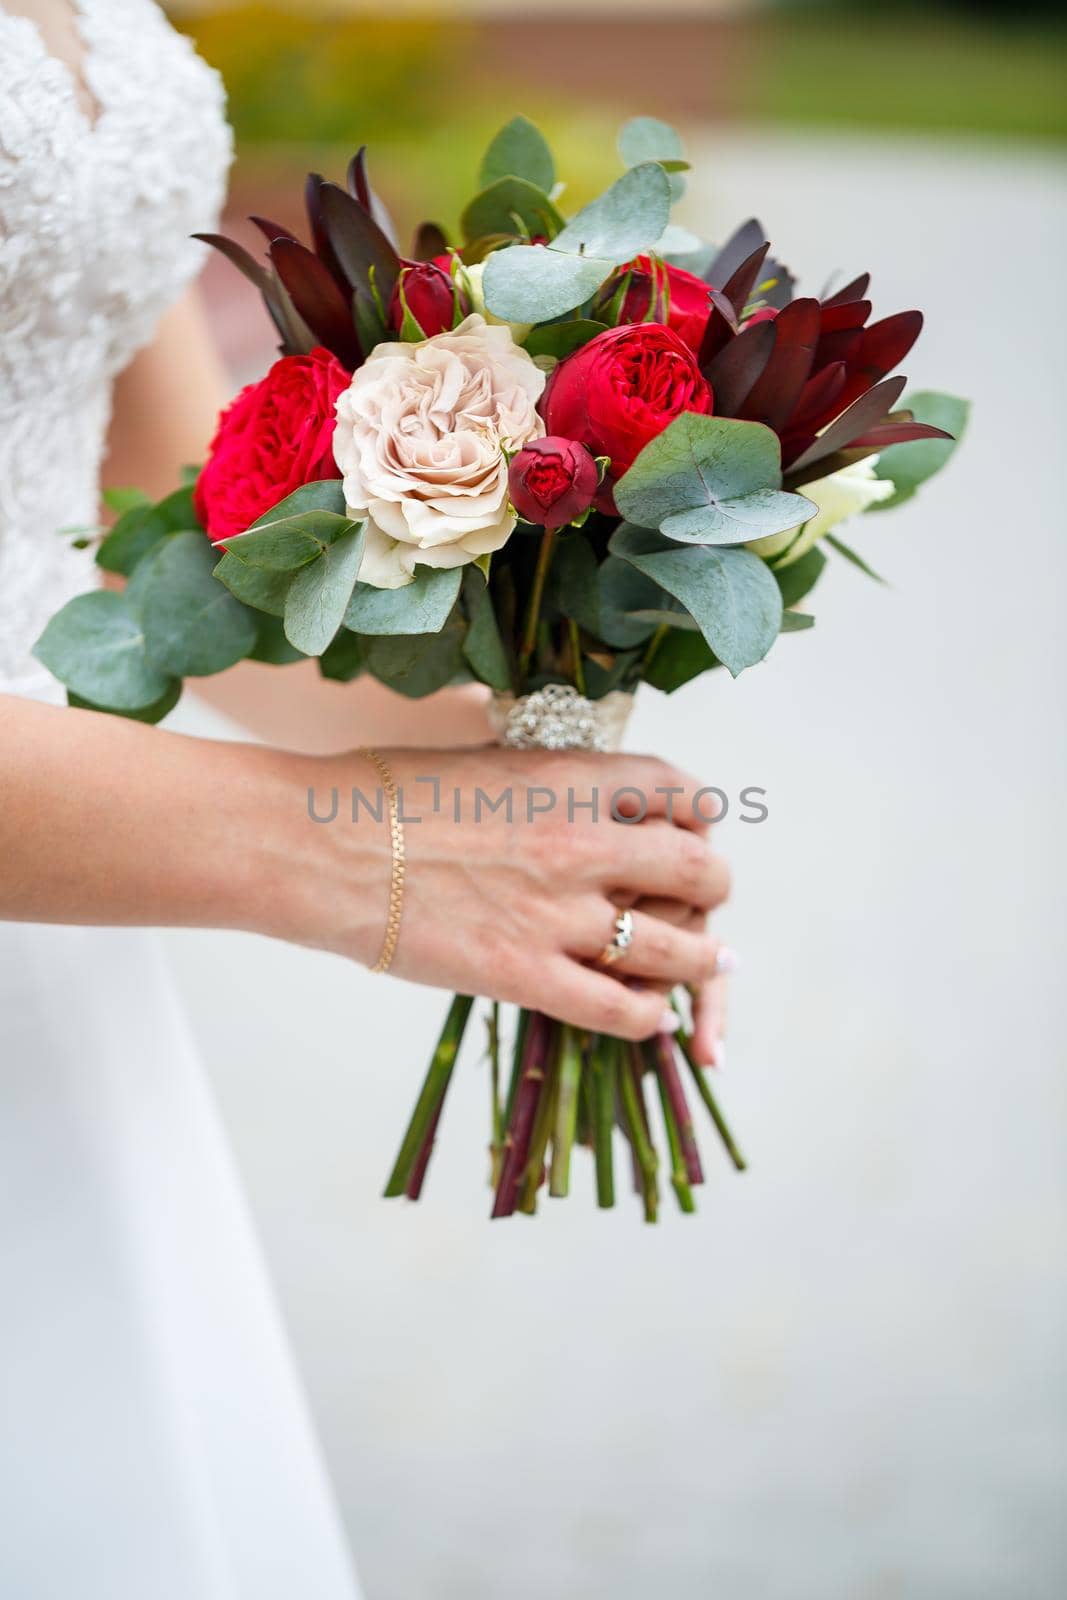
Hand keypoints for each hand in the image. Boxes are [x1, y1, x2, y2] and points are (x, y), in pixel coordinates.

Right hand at [284, 745, 730, 1040]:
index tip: (691, 832)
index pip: (681, 791)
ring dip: (700, 959)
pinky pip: (622, 1009)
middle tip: (705, 902)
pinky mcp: (525, 974)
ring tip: (706, 964)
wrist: (319, 845)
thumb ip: (547, 786)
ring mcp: (559, 912)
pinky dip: (649, 1018)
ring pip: (676, 947)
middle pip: (698, 869)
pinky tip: (649, 1016)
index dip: (698, 816)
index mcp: (572, 776)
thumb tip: (578, 803)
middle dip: (712, 888)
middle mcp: (583, 840)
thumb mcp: (485, 764)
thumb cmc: (383, 795)